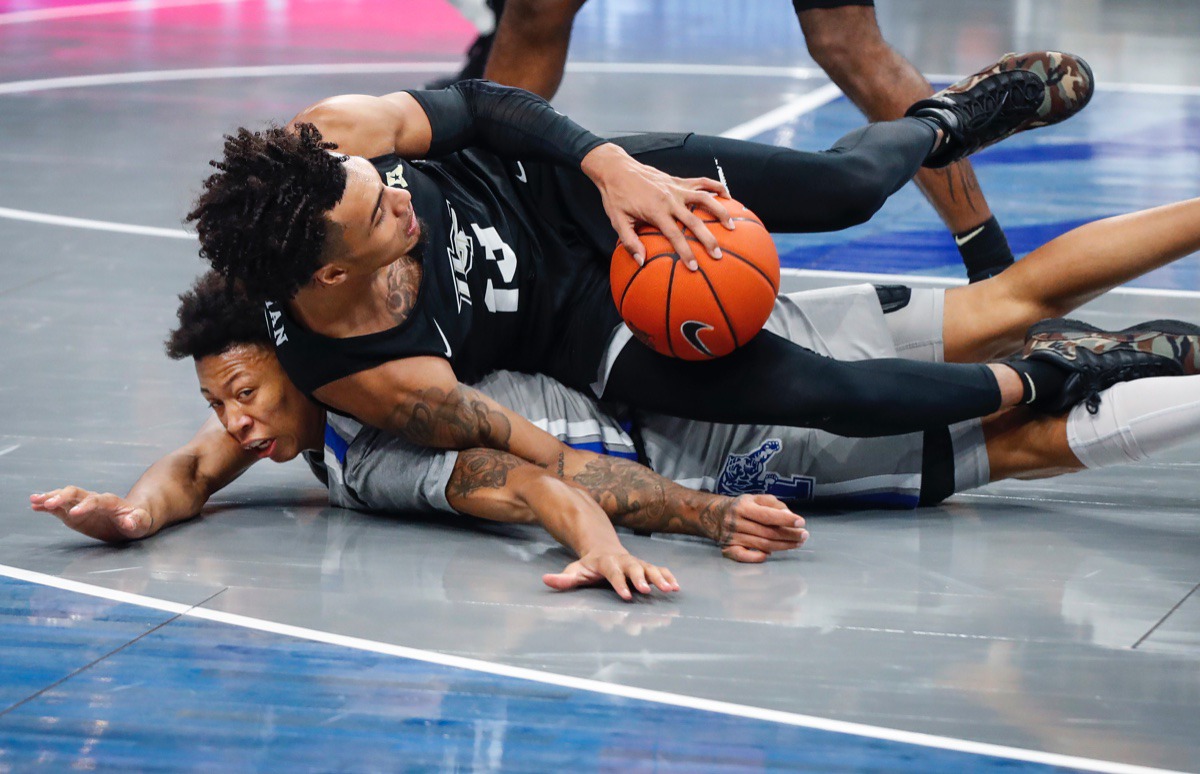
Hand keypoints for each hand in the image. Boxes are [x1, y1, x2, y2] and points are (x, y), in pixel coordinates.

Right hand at [30, 487, 154, 542]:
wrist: (132, 518)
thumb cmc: (138, 520)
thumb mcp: (142, 522)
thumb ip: (137, 521)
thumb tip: (130, 522)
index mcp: (110, 502)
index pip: (96, 500)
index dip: (85, 505)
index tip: (74, 514)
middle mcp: (94, 500)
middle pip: (76, 493)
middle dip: (62, 497)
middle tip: (48, 503)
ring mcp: (82, 505)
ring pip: (65, 497)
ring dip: (50, 497)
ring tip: (34, 500)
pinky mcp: (75, 513)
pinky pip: (59, 507)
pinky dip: (47, 506)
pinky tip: (34, 505)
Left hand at [543, 551, 679, 600]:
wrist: (604, 549)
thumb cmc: (589, 565)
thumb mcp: (574, 570)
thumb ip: (563, 578)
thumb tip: (546, 580)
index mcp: (606, 562)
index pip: (613, 573)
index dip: (619, 583)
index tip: (626, 596)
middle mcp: (624, 561)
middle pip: (634, 568)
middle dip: (641, 579)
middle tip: (647, 590)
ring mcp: (637, 563)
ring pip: (650, 568)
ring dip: (660, 578)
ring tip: (670, 590)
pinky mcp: (646, 567)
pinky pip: (659, 570)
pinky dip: (668, 577)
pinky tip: (676, 587)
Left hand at [581, 143, 732, 269]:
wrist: (616, 169)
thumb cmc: (615, 197)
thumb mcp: (617, 221)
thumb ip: (630, 242)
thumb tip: (641, 262)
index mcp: (656, 211)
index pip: (675, 236)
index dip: (686, 253)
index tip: (694, 267)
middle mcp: (670, 199)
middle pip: (695, 221)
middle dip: (708, 240)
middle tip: (718, 255)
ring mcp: (676, 188)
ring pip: (705, 198)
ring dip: (720, 212)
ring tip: (732, 226)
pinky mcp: (678, 180)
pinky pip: (702, 182)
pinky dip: (716, 187)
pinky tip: (728, 196)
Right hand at [717, 494, 807, 562]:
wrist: (716, 515)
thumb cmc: (744, 507)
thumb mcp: (757, 499)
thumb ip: (774, 505)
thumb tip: (789, 516)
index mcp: (742, 506)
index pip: (767, 515)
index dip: (785, 520)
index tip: (801, 522)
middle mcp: (735, 522)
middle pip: (767, 532)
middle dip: (789, 535)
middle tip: (804, 536)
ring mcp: (731, 537)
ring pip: (761, 544)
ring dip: (782, 546)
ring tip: (796, 543)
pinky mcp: (728, 549)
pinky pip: (743, 556)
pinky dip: (756, 557)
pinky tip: (768, 554)